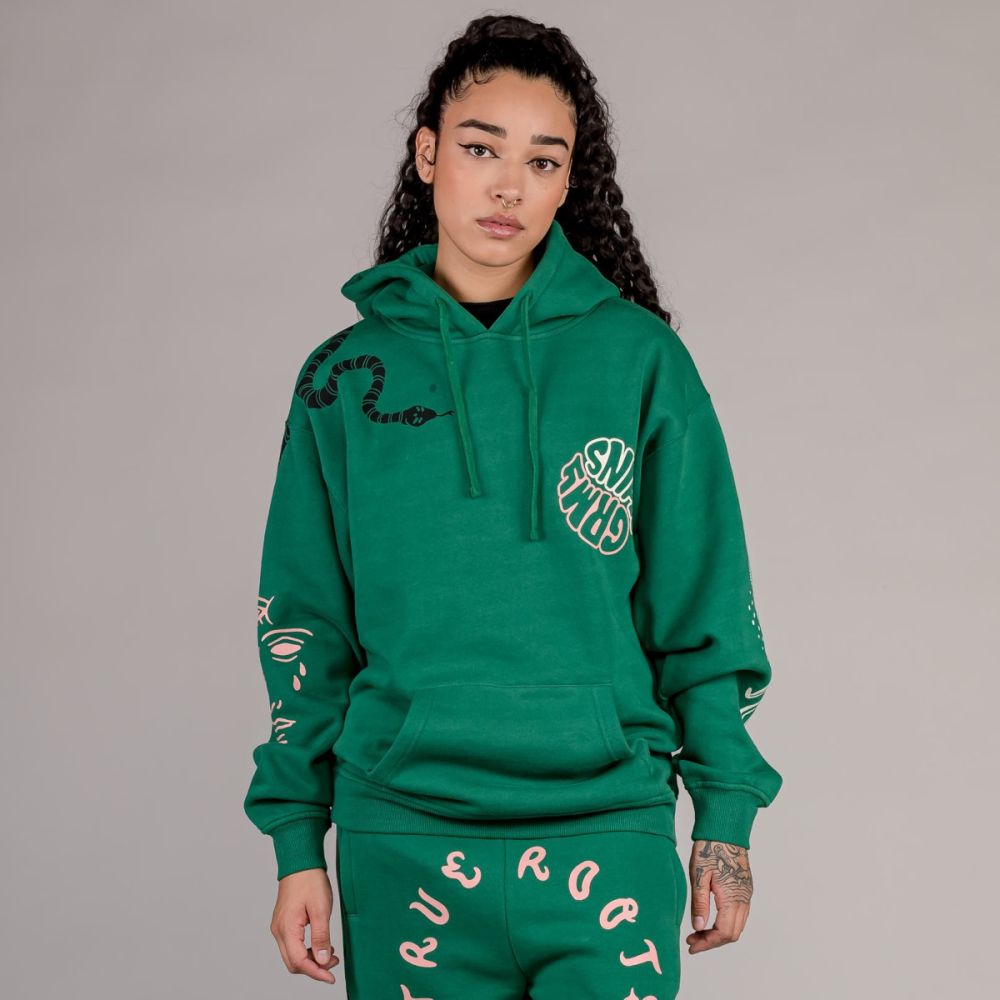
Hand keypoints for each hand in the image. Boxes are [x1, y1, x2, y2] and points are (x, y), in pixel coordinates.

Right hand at [270, 867, 341, 983]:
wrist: (300, 862)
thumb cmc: (310, 881)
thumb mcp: (321, 909)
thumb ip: (321, 937)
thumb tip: (323, 961)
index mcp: (287, 928)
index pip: (299, 962)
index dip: (316, 973)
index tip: (331, 977)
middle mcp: (279, 931)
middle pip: (293, 963)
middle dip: (314, 968)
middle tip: (334, 963)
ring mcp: (279, 927)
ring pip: (292, 955)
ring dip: (310, 959)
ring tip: (330, 952)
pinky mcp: (284, 922)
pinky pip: (292, 944)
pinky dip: (306, 950)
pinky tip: (320, 943)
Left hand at [685, 840, 752, 953]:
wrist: (725, 829)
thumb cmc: (709, 848)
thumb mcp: (699, 874)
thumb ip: (699, 903)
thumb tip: (698, 928)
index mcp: (733, 897)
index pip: (723, 932)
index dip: (707, 943)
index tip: (691, 945)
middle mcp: (744, 899)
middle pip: (732, 934)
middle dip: (712, 942)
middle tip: (692, 941)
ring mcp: (747, 894)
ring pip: (737, 926)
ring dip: (719, 934)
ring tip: (698, 933)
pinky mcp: (745, 889)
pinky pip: (739, 915)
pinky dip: (725, 924)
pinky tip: (710, 920)